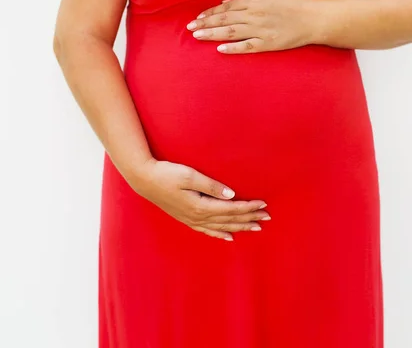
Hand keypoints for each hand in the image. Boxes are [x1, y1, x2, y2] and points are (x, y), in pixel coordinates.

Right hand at [130, 159, 269, 240]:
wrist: (144, 179)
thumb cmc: (167, 174)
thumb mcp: (190, 175)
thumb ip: (211, 186)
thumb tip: (231, 195)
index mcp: (201, 206)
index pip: (232, 209)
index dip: (249, 207)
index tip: (264, 204)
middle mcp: (198, 217)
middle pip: (230, 220)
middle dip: (249, 219)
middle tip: (267, 217)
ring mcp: (192, 220)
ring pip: (221, 227)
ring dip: (239, 227)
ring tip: (255, 227)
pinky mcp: (186, 219)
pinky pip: (207, 231)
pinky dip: (220, 234)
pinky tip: (229, 237)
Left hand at [186, 0, 319, 53]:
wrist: (313, 19)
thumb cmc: (292, 5)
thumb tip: (227, 3)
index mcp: (255, 1)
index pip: (226, 7)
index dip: (210, 13)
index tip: (198, 18)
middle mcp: (255, 15)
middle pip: (225, 19)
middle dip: (205, 23)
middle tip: (190, 28)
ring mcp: (261, 30)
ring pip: (231, 32)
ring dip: (212, 34)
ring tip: (198, 36)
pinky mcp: (268, 44)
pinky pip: (247, 46)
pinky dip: (233, 48)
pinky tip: (220, 49)